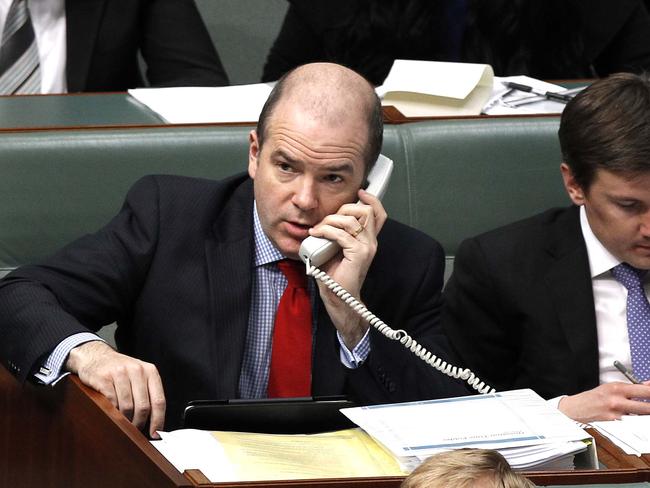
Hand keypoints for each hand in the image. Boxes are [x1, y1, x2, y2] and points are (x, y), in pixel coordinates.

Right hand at [66, 341, 165, 437]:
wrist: (96, 356)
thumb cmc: (120, 370)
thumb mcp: (138, 376)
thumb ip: (147, 393)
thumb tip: (155, 421)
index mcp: (150, 371)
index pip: (159, 400)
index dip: (158, 420)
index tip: (155, 433)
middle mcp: (137, 370)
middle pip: (143, 406)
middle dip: (139, 423)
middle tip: (135, 429)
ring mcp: (120, 373)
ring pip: (127, 407)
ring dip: (125, 420)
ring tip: (123, 421)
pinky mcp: (103, 378)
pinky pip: (111, 402)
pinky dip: (112, 412)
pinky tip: (111, 412)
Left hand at [307, 189, 386, 348]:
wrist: (339, 298)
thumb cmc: (336, 275)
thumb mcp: (336, 248)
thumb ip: (338, 233)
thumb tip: (326, 219)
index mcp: (368, 239)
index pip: (378, 214)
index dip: (372, 200)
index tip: (360, 192)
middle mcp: (371, 242)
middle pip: (366, 211)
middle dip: (344, 208)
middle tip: (327, 219)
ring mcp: (367, 248)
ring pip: (352, 220)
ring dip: (330, 221)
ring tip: (318, 229)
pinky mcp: (359, 255)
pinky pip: (342, 234)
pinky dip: (326, 231)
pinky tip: (317, 234)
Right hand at [558, 382, 649, 422]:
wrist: (576, 408)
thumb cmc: (593, 397)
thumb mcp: (610, 387)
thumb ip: (629, 387)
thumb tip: (646, 385)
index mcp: (617, 388)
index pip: (644, 390)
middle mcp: (617, 401)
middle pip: (647, 406)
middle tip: (649, 404)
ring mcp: (616, 414)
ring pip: (641, 417)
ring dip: (643, 414)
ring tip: (642, 410)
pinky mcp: (614, 424)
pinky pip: (631, 423)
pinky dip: (634, 420)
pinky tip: (630, 417)